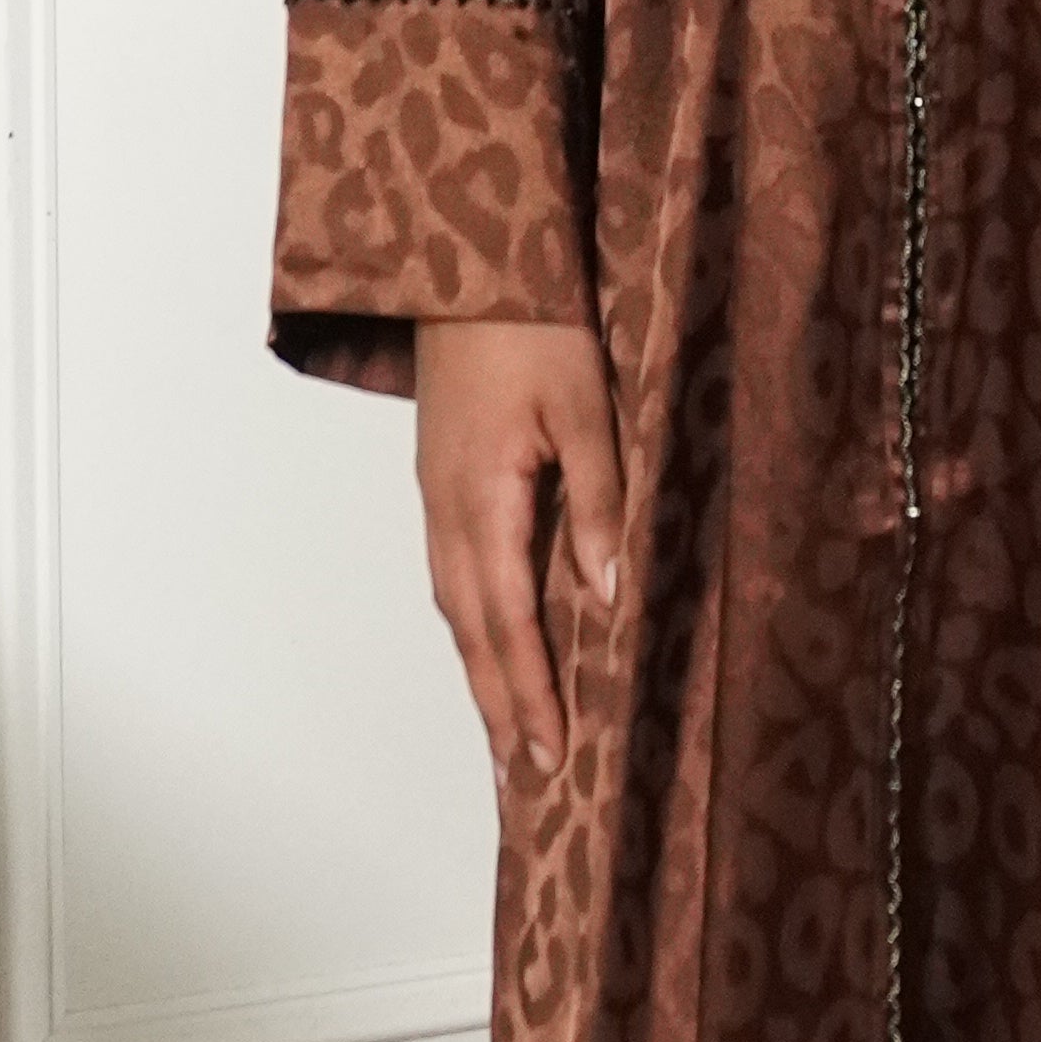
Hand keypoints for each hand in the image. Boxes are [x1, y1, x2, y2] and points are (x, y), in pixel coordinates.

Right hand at [414, 318, 622, 778]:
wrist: (468, 261)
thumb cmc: (534, 325)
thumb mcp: (586, 408)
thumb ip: (597, 502)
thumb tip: (603, 597)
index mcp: (481, 501)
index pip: (506, 624)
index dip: (529, 694)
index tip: (551, 755)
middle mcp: (446, 511)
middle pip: (469, 632)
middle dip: (497, 706)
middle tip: (522, 780)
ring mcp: (436, 495)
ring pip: (455, 606)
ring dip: (481, 672)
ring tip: (507, 731)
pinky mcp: (440, 477)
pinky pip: (453, 572)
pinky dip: (473, 623)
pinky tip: (491, 641)